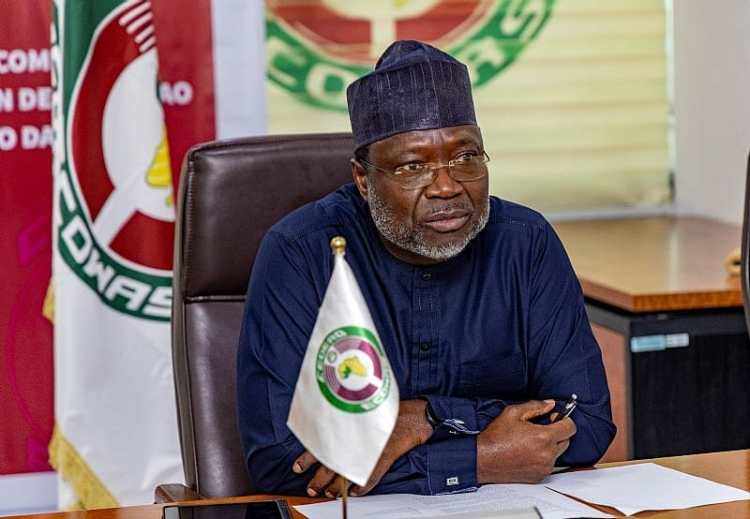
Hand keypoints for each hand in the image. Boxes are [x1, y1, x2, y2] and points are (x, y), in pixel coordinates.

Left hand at [292, 399, 432, 497]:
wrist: (410, 416)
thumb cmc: (384, 410)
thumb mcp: (357, 413)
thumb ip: (341, 422)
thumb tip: (325, 430)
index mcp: (344, 432)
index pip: (318, 448)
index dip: (306, 460)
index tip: (297, 467)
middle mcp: (352, 445)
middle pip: (328, 467)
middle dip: (317, 480)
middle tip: (311, 489)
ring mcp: (366, 457)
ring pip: (344, 478)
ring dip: (335, 488)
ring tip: (328, 493)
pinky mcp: (380, 465)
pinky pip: (368, 482)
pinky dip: (360, 490)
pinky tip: (354, 494)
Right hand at [477, 400, 575, 483]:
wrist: (484, 459)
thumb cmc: (496, 437)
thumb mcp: (513, 413)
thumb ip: (535, 406)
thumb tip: (550, 404)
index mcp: (543, 437)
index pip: (570, 427)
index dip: (564, 419)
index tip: (554, 418)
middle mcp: (547, 454)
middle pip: (566, 440)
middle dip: (558, 432)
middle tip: (541, 427)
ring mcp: (544, 467)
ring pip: (558, 453)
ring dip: (551, 445)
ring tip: (532, 441)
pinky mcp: (540, 476)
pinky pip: (549, 464)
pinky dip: (544, 457)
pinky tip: (528, 452)